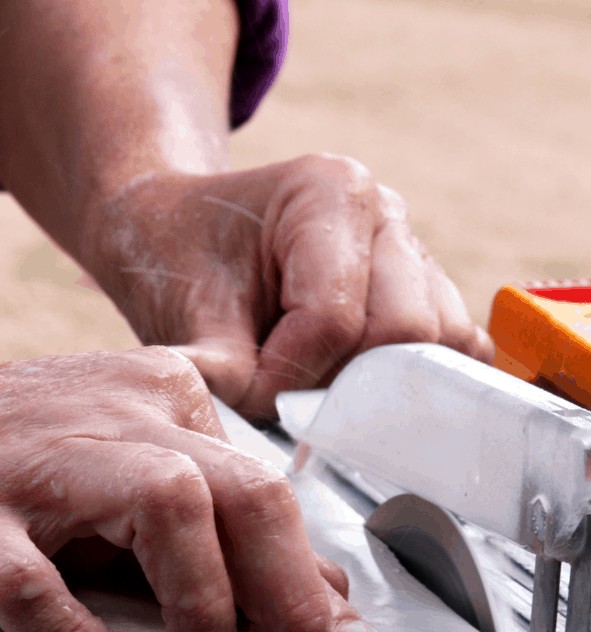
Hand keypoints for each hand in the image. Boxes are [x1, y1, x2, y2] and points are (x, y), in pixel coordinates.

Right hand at [0, 340, 386, 631]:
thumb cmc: (16, 457)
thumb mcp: (135, 477)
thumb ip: (231, 537)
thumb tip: (327, 598)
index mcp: (165, 403)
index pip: (270, 493)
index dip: (315, 586)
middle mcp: (114, 419)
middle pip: (244, 492)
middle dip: (289, 602)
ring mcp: (36, 465)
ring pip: (165, 509)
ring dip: (206, 611)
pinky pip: (35, 584)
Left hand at [88, 155, 493, 417]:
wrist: (180, 237)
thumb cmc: (180, 262)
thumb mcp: (185, 312)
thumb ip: (226, 372)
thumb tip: (254, 436)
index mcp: (328, 192)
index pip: (337, 318)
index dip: (289, 375)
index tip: (245, 390)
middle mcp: (386, 215)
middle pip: (406, 332)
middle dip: (340, 383)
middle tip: (283, 395)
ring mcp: (416, 255)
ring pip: (439, 347)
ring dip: (377, 387)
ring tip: (313, 383)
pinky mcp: (431, 297)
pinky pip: (453, 353)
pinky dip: (412, 385)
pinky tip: (354, 388)